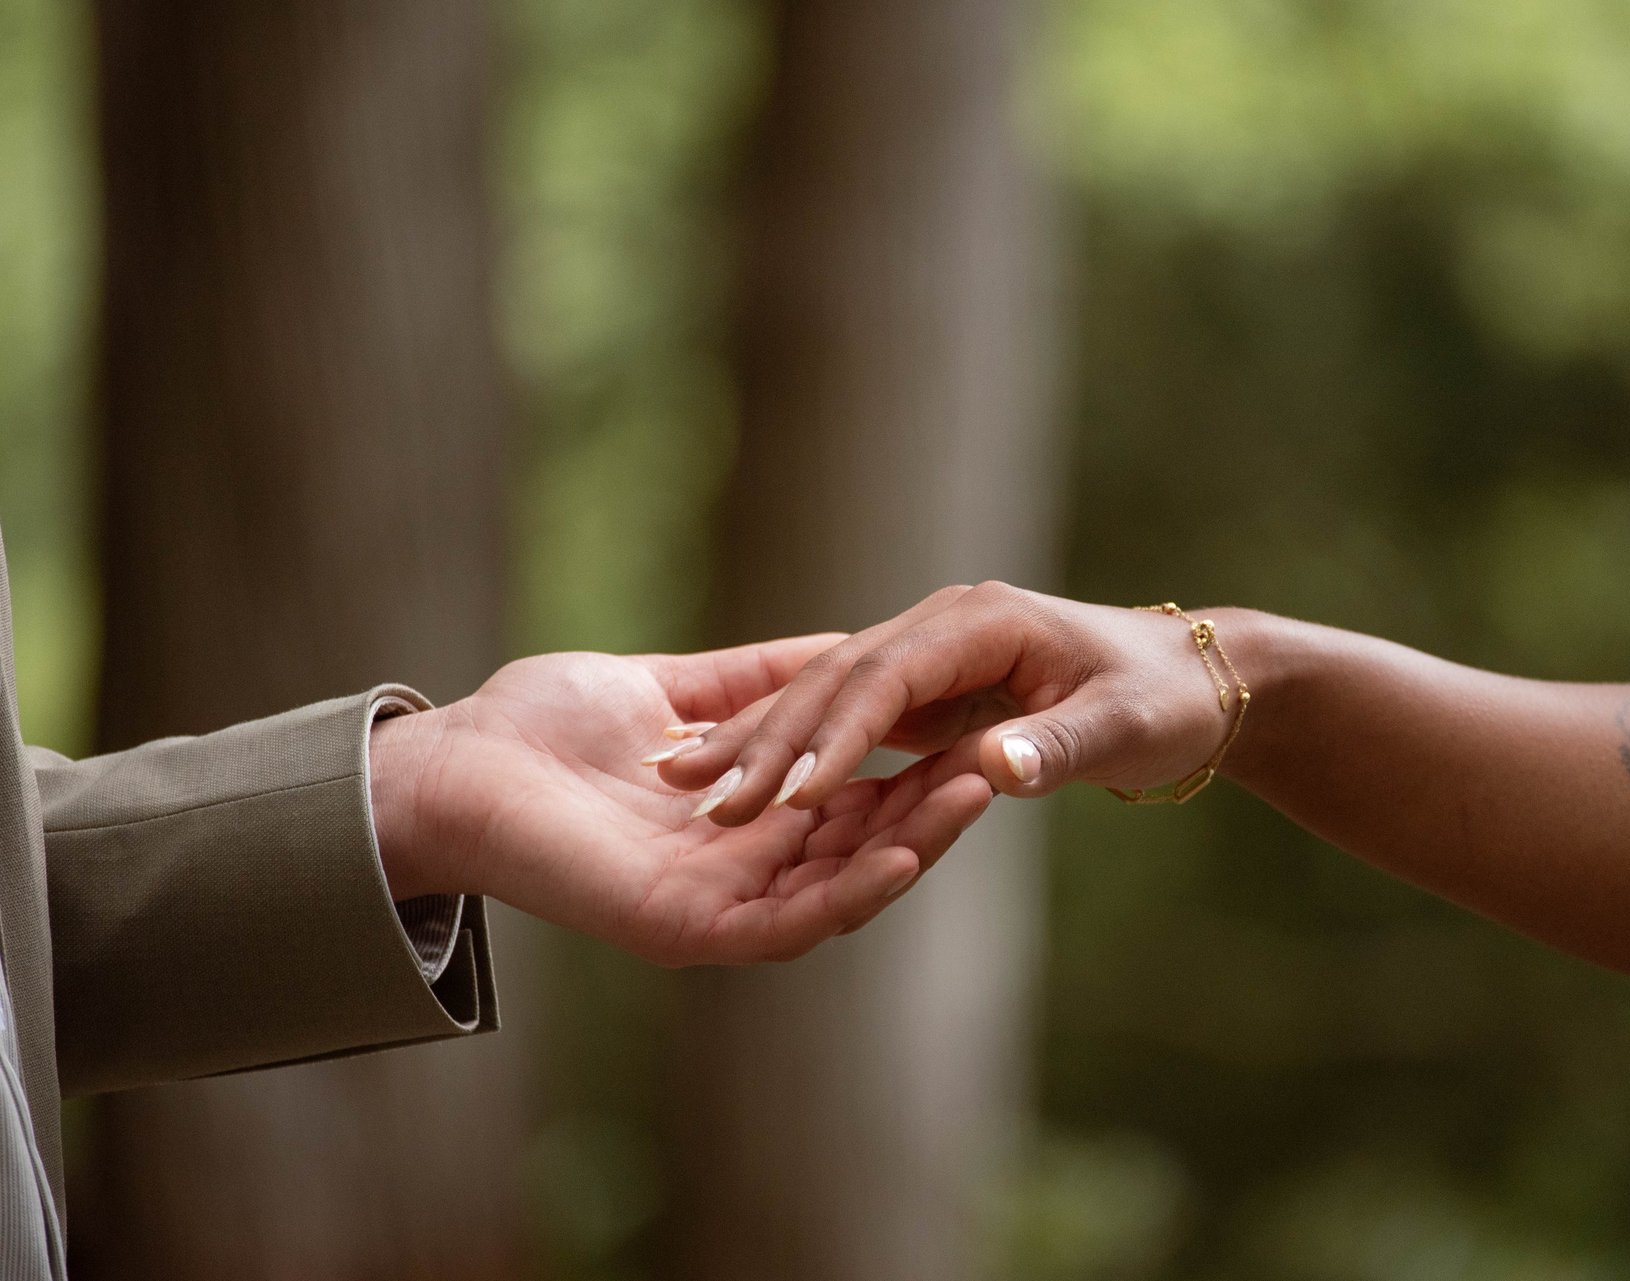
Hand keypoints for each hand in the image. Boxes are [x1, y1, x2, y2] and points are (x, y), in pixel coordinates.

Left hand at [370, 636, 993, 965]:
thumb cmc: (547, 726)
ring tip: (978, 790)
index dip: (916, 762)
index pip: (853, 797)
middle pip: (862, 844)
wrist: (456, 762)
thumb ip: (757, 682)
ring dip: (914, 843)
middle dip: (935, 803)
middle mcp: (740, 870)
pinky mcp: (686, 931)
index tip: (976, 718)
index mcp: (742, 820)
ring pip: (840, 885)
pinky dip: (848, 893)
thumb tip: (844, 649)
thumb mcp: (678, 690)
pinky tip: (904, 852)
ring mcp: (716, 906)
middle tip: (1005, 757)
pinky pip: (786, 924)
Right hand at [655, 583, 1242, 824]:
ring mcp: (927, 651)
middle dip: (770, 736)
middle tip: (699, 792)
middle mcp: (942, 626)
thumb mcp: (1124, 728)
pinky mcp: (923, 684)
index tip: (791, 792)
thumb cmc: (1166, 701)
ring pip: (827, 694)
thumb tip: (997, 769)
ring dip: (764, 741)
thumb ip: (1058, 747)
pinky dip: (794, 747)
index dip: (835, 733)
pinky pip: (844, 715)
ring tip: (689, 785)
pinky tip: (739, 781)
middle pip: (837, 680)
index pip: (886, 676)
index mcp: (982, 622)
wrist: (1192, 678)